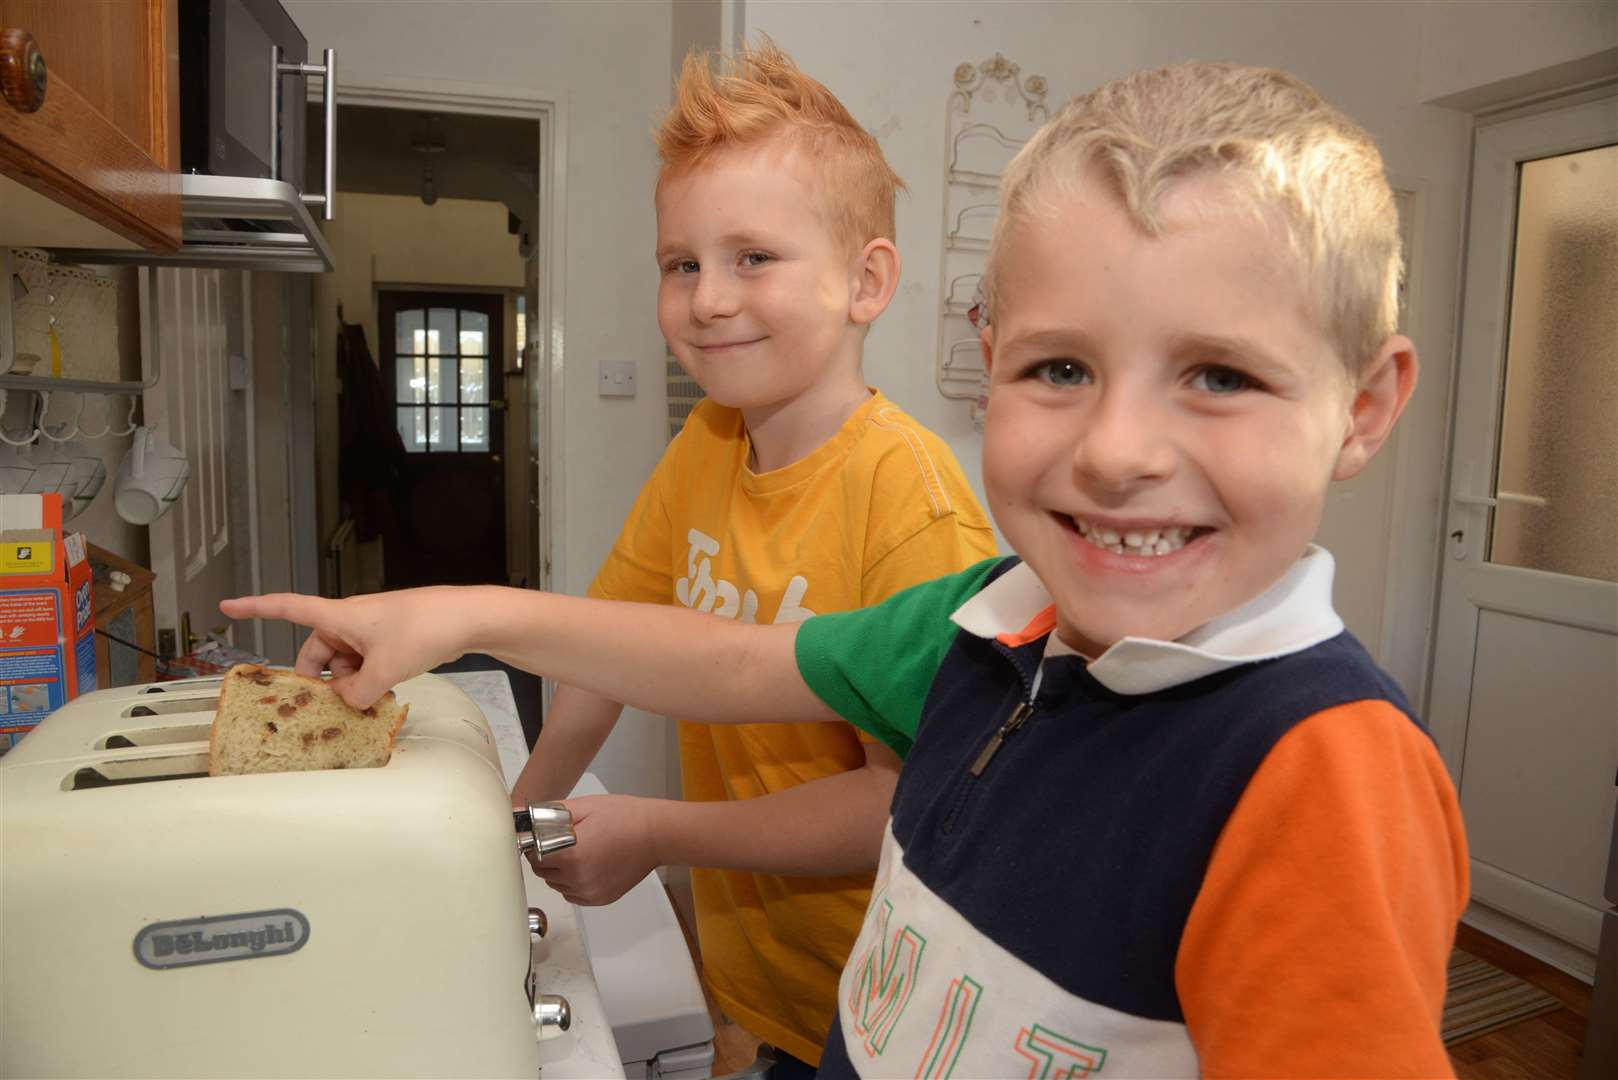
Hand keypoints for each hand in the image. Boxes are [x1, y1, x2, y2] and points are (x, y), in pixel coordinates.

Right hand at [218, 588, 470, 709]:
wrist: (467, 618)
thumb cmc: (425, 629)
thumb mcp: (383, 670)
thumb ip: (356, 693)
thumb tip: (347, 700)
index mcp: (338, 616)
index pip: (287, 608)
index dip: (255, 608)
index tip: (227, 606)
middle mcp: (350, 621)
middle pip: (316, 653)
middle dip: (322, 679)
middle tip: (337, 701)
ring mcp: (371, 631)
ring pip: (343, 663)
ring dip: (351, 682)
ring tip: (374, 694)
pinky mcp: (390, 641)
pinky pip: (365, 664)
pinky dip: (368, 679)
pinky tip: (385, 691)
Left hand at [528, 795, 661, 905]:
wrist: (657, 835)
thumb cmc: (623, 816)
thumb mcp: (583, 807)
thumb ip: (547, 813)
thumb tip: (516, 815)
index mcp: (570, 856)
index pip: (533, 855)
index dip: (537, 842)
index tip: (546, 834)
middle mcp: (577, 879)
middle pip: (543, 872)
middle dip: (547, 856)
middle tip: (564, 839)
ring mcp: (589, 892)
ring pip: (557, 884)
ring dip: (559, 870)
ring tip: (579, 851)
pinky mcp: (600, 899)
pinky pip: (572, 894)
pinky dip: (573, 882)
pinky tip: (588, 864)